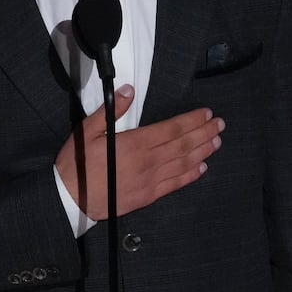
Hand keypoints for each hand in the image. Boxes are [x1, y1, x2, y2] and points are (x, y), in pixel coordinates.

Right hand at [54, 87, 223, 219]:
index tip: (206, 113)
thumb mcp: (87, 131)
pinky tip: (201, 167)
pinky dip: (190, 175)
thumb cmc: (77, 164)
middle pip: (183, 144)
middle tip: (220, 124)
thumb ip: (111, 111)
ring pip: (184, 163)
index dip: (191, 120)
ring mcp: (150, 180)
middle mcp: (147, 162)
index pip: (172, 129)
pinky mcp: (148, 196)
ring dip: (203, 151)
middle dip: (204, 133)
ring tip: (217, 141)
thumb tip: (129, 91)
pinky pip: (175, 184)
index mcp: (135, 143)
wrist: (71, 200)